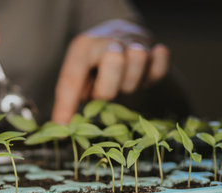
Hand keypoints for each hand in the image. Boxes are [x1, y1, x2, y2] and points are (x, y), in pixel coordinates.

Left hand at [51, 35, 169, 123]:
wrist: (119, 36)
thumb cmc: (94, 67)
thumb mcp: (78, 76)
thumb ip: (71, 96)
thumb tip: (62, 127)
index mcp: (83, 47)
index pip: (72, 78)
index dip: (66, 105)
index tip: (62, 127)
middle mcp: (108, 39)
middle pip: (113, 60)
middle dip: (108, 88)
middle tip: (104, 96)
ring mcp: (133, 41)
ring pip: (138, 60)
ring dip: (131, 82)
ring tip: (122, 85)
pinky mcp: (154, 48)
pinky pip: (159, 65)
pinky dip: (153, 75)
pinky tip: (142, 78)